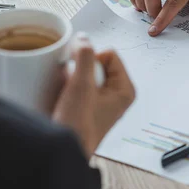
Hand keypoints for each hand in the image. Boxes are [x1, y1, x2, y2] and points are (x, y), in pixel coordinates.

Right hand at [53, 34, 134, 157]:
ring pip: (85, 73)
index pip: (109, 54)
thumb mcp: (82, 85)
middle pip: (97, 63)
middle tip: (74, 88)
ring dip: (73, 79)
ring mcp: (103, 100)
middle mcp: (117, 94)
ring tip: (69, 97)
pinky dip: (69, 88)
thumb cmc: (78, 126)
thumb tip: (83, 38)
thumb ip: (85, 57)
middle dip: (80, 70)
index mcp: (125, 89)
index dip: (91, 61)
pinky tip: (64, 100)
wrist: (63, 150)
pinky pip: (78, 84)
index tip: (81, 78)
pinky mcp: (89, 105)